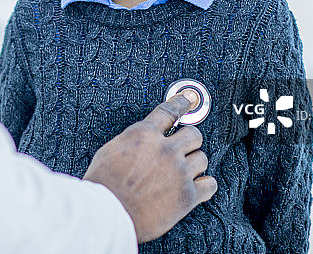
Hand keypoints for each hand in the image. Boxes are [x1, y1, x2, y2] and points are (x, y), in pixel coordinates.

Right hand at [82, 92, 216, 243]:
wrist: (108, 213)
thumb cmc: (103, 184)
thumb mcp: (111, 150)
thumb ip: (133, 140)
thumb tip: (143, 139)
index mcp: (144, 135)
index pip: (170, 111)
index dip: (182, 103)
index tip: (189, 99)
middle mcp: (165, 150)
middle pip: (194, 134)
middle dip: (189, 140)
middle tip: (183, 148)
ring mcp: (179, 172)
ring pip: (202, 158)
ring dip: (195, 164)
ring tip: (184, 171)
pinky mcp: (187, 196)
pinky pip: (210, 184)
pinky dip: (205, 185)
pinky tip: (198, 187)